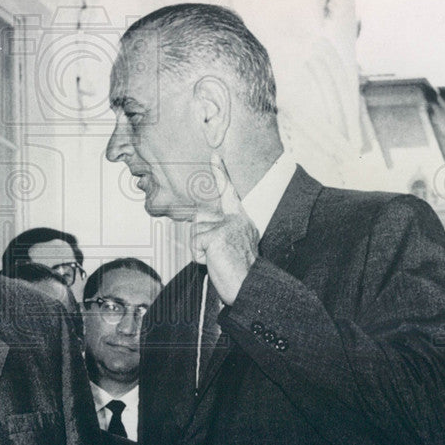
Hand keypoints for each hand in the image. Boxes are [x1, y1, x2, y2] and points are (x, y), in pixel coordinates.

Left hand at [191, 153, 260, 305]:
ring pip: (196, 232)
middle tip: (218, 255)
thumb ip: (218, 230)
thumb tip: (199, 220)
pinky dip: (200, 257)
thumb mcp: (231, 244)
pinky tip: (215, 263)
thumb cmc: (240, 272)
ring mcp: (228, 226)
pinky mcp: (217, 235)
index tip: (214, 156)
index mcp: (242, 220)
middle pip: (201, 218)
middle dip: (201, 237)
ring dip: (201, 250)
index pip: (229, 193)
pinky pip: (195, 244)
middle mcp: (237, 219)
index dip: (220, 173)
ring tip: (219, 260)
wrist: (250, 288)